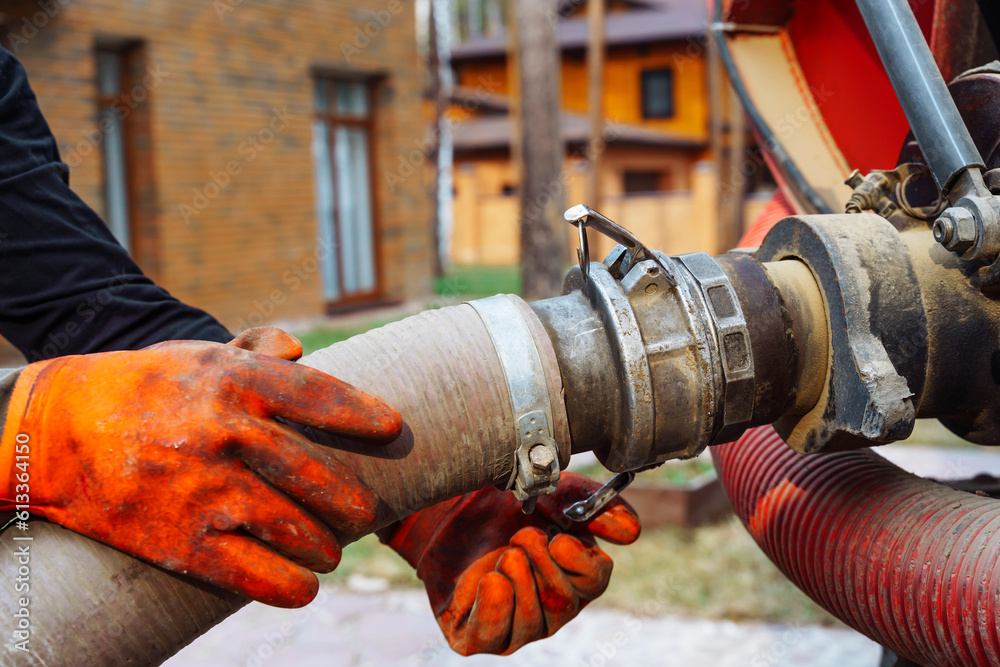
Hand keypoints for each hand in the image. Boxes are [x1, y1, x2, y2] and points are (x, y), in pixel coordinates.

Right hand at [0, 331, 400, 606]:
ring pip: (293, 529)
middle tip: (364, 513)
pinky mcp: (179, 540)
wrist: (53, 431)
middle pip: (315, 475)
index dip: (360, 414)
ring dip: (323, 546)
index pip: (316, 396)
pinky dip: (288, 587)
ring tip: (329, 550)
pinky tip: (304, 589)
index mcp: (233, 381)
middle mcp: (225, 433)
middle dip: (351, 501)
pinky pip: (252, 573)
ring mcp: (203, 489)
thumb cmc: (139, 388)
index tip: (394, 429)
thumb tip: (300, 349)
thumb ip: (252, 350)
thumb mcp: (194, 355)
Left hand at [387, 472, 639, 654]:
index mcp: (573, 572)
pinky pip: (492, 635)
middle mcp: (549, 605)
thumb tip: (631, 532)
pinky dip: (494, 609)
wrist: (445, 507)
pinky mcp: (476, 634)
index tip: (559, 539)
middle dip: (544, 568)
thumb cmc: (504, 502)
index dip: (580, 564)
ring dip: (521, 584)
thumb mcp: (549, 490)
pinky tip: (491, 580)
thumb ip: (589, 503)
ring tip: (504, 553)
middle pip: (564, 603)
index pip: (594, 580)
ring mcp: (514, 624)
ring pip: (533, 623)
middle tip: (522, 535)